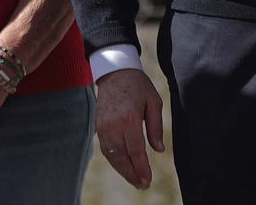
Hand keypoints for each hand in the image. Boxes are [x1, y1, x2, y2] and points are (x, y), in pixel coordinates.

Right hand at [94, 68, 164, 189]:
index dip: (142, 168)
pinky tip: (122, 165)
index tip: (148, 180)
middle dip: (131, 174)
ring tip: (133, 179)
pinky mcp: (98, 125)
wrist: (114, 70)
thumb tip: (158, 150)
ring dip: (122, 169)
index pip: (135, 151)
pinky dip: (114, 159)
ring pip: (111, 154)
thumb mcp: (154, 102)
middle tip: (142, 185)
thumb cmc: (137, 85)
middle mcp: (113, 125)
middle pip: (121, 157)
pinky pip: (105, 147)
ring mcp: (103, 125)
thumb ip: (156, 127)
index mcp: (129, 119)